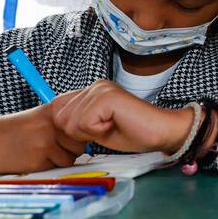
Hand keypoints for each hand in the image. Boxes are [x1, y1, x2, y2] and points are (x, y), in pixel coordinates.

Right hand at [0, 106, 85, 173]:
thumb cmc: (10, 132)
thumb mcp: (37, 118)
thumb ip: (60, 124)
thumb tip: (88, 136)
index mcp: (54, 110)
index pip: (84, 124)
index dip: (81, 134)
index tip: (71, 138)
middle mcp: (53, 123)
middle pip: (82, 143)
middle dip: (71, 149)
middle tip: (49, 148)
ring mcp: (47, 141)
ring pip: (71, 158)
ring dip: (59, 160)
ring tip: (39, 152)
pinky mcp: (39, 158)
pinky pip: (56, 167)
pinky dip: (47, 167)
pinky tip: (31, 159)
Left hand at [50, 80, 193, 154]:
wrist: (161, 132)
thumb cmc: (133, 132)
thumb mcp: (96, 128)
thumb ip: (78, 121)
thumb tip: (56, 123)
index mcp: (91, 91)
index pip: (57, 108)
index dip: (68, 128)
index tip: (92, 133)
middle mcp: (95, 86)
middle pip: (59, 117)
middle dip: (78, 132)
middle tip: (103, 130)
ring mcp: (101, 89)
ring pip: (70, 122)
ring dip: (89, 133)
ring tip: (110, 126)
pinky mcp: (107, 98)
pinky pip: (84, 123)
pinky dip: (98, 132)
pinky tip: (114, 125)